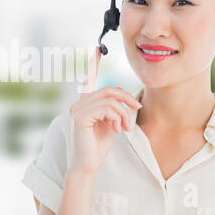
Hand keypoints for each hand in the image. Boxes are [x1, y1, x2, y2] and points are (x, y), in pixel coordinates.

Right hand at [68, 46, 142, 175]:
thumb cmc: (97, 146)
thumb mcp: (109, 123)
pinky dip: (117, 117)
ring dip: (123, 113)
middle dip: (126, 98)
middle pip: (108, 90)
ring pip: (110, 99)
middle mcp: (77, 104)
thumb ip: (112, 108)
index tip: (97, 50)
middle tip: (137, 107)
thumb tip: (121, 92)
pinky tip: (116, 129)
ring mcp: (77, 109)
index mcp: (83, 104)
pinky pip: (107, 108)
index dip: (92, 64)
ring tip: (124, 127)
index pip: (88, 80)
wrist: (88, 165)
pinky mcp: (80, 117)